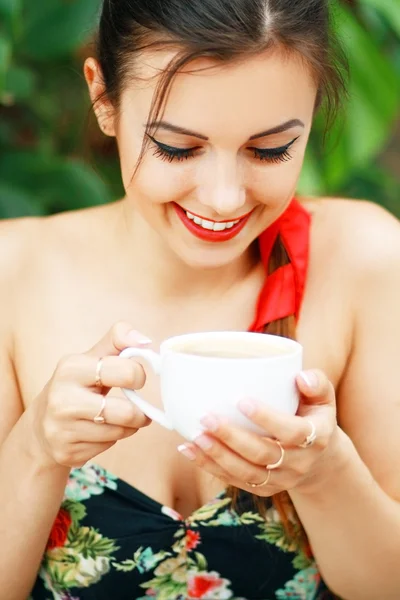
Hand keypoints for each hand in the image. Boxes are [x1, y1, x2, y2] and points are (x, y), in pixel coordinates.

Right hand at [28, 322, 151, 468]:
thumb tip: (144, 341)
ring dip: (128, 427)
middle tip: (138, 408)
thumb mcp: (92, 357)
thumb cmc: (76, 386)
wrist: (41, 425)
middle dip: (139, 412)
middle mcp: (62, 399)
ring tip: (118, 418)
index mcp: (71, 368)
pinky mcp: (66, 452)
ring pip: (119, 432)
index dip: (138, 376)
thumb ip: (118, 340)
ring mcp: (62, 428)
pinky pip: (108, 447)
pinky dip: (112, 439)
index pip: (127, 372)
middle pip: (126, 412)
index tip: (134, 379)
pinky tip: (99, 431)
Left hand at [178, 369, 340, 495]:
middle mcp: (299, 463)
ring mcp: (282, 480)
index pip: (292, 432)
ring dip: (218, 456)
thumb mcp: (323, 397)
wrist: (319, 458)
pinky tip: (189, 449)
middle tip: (206, 417)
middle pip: (263, 455)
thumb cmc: (313, 414)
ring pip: (246, 473)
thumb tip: (300, 376)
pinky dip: (210, 466)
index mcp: (316, 437)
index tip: (240, 400)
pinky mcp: (265, 489)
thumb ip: (315, 382)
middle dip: (232, 437)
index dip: (266, 418)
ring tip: (195, 437)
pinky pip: (236, 481)